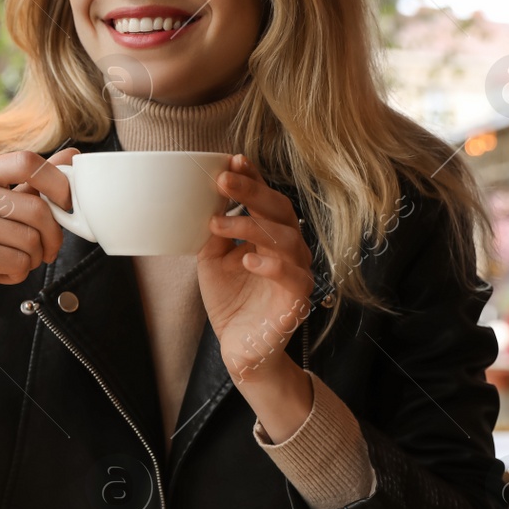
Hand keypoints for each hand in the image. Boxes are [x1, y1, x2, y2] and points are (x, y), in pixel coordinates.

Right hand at [0, 148, 74, 388]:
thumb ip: (28, 184)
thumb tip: (71, 157)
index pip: (26, 161)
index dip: (57, 180)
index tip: (67, 203)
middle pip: (36, 208)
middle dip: (52, 236)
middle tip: (46, 250)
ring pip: (30, 240)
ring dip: (32, 260)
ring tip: (14, 262)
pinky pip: (17, 262)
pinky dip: (17, 274)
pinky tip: (0, 273)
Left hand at [198, 154, 314, 384]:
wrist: (240, 347)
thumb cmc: (232, 301)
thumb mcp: (213, 259)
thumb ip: (216, 231)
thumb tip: (210, 199)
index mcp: (271, 234)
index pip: (266, 199)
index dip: (254, 178)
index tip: (232, 160)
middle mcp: (289, 248)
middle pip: (279, 210)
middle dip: (251, 191)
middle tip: (223, 180)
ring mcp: (297, 272)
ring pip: (285, 237)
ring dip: (249, 226)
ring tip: (218, 224)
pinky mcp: (297, 299)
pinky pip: (293, 276)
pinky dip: (271, 265)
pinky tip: (249, 259)